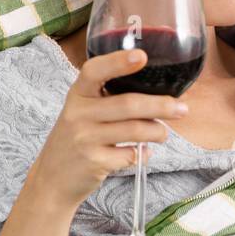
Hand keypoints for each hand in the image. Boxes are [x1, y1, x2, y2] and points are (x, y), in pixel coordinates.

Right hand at [33, 50, 188, 208]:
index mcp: (77, 95)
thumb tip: (154, 94)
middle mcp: (78, 114)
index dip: (118, 62)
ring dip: (157, 132)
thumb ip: (106, 100)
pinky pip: (131, 155)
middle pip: (128, 104)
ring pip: (135, 130)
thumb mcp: (81, 113)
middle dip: (161, 106)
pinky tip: (143, 152)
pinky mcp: (95, 162)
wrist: (52, 180)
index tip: (142, 56)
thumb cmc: (75, 140)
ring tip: (162, 133)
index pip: (93, 71)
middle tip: (182, 108)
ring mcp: (85, 139)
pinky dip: (144, 154)